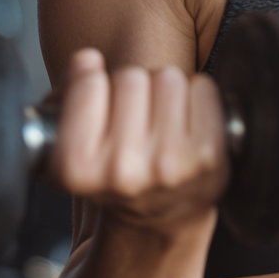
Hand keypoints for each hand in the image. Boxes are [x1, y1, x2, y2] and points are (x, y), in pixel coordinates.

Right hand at [46, 49, 228, 232]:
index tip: (98, 97)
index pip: (89, 85)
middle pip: (131, 78)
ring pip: (168, 78)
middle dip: (133, 87)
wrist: (159, 217)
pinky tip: (187, 123)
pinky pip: (202, 87)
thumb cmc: (117, 173)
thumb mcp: (74, 147)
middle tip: (135, 116)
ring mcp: (169, 164)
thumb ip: (69, 98)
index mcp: (78, 168)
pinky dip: (197, 96)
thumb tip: (86, 59)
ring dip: (165, 90)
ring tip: (160, 120)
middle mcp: (122, 170)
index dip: (94, 82)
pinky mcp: (208, 155)